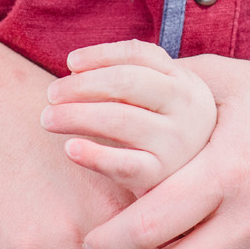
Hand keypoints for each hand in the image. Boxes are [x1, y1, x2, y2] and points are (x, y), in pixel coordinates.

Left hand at [41, 38, 217, 193]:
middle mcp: (188, 110)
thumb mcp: (166, 103)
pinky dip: (92, 154)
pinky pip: (121, 164)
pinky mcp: (162, 180)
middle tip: (51, 94)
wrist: (201, 194)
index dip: (101, 54)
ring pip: (118, 118)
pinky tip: (70, 148)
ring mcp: (177, 144)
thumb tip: (75, 69)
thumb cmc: (169, 137)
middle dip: (82, 85)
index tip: (70, 62)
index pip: (140, 54)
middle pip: (125, 81)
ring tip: (48, 119)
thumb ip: (133, 80)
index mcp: (187, 83)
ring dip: (76, 115)